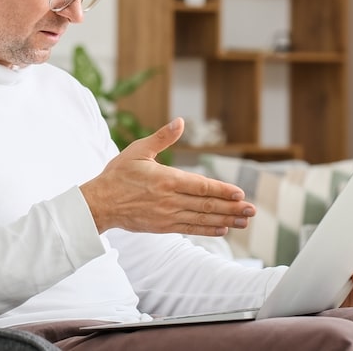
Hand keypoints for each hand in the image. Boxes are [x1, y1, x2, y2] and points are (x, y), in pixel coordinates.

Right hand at [80, 117, 255, 235]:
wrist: (99, 203)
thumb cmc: (118, 174)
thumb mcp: (138, 150)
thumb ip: (162, 137)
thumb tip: (180, 122)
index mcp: (166, 179)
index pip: (201, 186)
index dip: (222, 191)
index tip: (240, 194)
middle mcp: (170, 200)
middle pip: (206, 205)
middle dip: (232, 208)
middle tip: (252, 210)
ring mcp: (167, 215)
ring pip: (201, 219)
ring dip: (225, 220)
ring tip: (244, 222)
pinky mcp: (162, 226)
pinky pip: (190, 229)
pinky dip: (207, 230)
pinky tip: (222, 229)